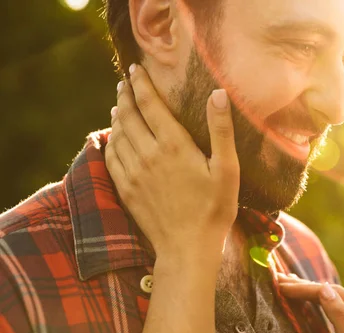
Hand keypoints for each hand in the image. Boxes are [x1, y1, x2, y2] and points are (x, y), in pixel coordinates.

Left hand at [105, 64, 239, 263]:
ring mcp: (133, 173)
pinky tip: (114, 137)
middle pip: (129, 115)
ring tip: (118, 105)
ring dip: (117, 115)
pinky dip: (110, 141)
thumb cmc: (214, 209)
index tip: (135, 69)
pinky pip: (111, 157)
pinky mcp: (126, 189)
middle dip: (126, 95)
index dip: (141, 83)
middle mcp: (148, 155)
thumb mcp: (227, 170)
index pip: (150, 104)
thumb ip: (221, 130)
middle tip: (125, 82)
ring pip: (118, 134)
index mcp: (173, 145)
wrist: (187, 248)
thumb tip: (218, 94)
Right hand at [278, 274, 343, 332]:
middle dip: (305, 288)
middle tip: (279, 280)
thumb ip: (339, 317)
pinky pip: (330, 312)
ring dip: (308, 293)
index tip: (284, 286)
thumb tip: (324, 288)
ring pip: (330, 301)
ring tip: (286, 283)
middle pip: (333, 295)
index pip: (336, 294)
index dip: (309, 288)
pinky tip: (302, 296)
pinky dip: (313, 303)